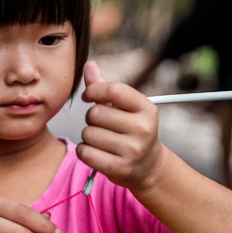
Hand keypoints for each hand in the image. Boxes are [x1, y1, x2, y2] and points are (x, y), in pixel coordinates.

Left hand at [78, 60, 163, 192]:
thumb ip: (104, 86)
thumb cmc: (131, 130)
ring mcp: (132, 150)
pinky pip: (84, 152)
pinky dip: (84, 151)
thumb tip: (88, 64)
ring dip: (88, 135)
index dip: (94, 90)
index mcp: (146, 108)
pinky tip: (96, 152)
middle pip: (95, 113)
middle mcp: (142, 129)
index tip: (89, 96)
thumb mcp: (124, 107)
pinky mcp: (119, 168)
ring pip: (87, 133)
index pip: (113, 89)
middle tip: (102, 125)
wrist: (147, 166)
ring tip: (102, 140)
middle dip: (91, 117)